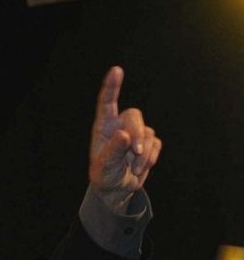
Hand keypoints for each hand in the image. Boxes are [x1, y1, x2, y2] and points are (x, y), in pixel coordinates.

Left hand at [88, 66, 161, 211]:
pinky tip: (139, 168)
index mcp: (103, 127)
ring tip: (131, 169)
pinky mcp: (149, 142)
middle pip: (134, 116)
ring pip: (148, 133)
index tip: (116, 70)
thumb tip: (125, 135)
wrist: (117, 189)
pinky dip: (150, 159)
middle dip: (137, 133)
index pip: (107, 103)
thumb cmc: (105, 176)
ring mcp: (136, 133)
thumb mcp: (104, 167)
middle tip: (135, 152)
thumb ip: (112, 151)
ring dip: (142, 155)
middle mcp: (120, 125)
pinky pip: (156, 145)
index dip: (112, 87)